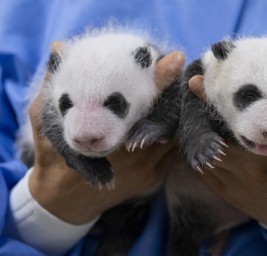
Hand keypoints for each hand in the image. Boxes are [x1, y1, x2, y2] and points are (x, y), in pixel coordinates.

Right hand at [28, 47, 184, 224]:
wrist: (64, 201)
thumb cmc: (53, 159)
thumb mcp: (45, 121)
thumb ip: (54, 86)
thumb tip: (59, 48)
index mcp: (113, 141)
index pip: (147, 106)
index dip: (161, 81)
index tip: (174, 60)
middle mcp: (136, 157)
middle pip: (167, 120)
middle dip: (170, 96)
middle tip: (171, 73)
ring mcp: (148, 170)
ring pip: (173, 136)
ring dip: (172, 115)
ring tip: (169, 93)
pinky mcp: (153, 179)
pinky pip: (171, 153)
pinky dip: (170, 135)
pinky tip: (164, 120)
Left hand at [189, 75, 266, 226]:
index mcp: (262, 155)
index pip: (229, 123)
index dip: (209, 102)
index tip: (196, 83)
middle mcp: (239, 169)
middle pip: (207, 135)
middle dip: (197, 111)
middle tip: (193, 88)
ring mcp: (226, 181)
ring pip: (200, 149)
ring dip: (195, 127)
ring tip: (193, 106)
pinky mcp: (220, 188)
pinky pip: (200, 164)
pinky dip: (198, 145)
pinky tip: (201, 131)